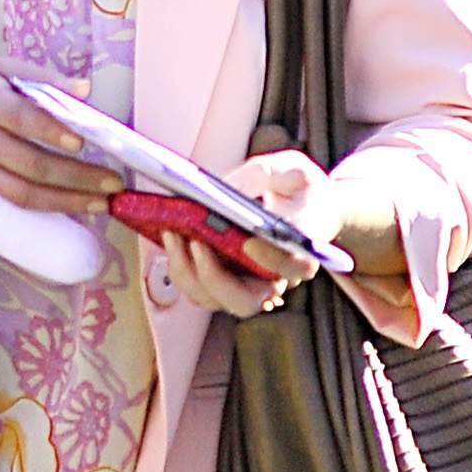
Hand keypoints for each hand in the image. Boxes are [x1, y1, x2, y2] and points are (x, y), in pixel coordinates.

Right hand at [0, 69, 124, 215]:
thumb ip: (39, 78)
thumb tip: (84, 91)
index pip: (20, 118)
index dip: (51, 131)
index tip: (82, 140)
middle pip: (30, 163)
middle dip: (76, 177)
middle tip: (112, 183)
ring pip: (24, 191)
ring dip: (67, 200)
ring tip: (101, 203)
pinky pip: (13, 201)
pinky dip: (46, 206)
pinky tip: (71, 205)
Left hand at [156, 148, 334, 318]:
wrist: (303, 205)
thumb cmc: (300, 189)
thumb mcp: (293, 170)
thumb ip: (267, 177)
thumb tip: (230, 192)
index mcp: (303, 254)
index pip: (292, 268)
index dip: (271, 260)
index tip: (249, 241)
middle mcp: (274, 280)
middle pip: (245, 301)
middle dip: (214, 277)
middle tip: (197, 241)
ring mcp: (246, 285)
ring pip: (214, 300)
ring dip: (188, 271)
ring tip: (172, 233)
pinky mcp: (222, 280)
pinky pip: (196, 287)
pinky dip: (179, 265)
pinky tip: (168, 234)